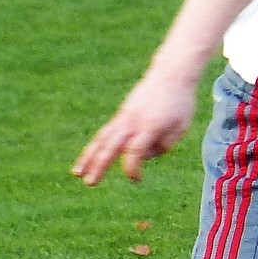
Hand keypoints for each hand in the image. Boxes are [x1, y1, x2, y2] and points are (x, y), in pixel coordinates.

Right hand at [71, 70, 198, 184]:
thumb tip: (141, 156)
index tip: (137, 179)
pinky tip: (88, 158)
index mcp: (150, 126)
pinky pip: (105, 132)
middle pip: (111, 146)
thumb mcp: (180, 127)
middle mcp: (133, 121)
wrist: (171, 74)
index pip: (135, 151)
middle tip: (90, 183)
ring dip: (88, 157)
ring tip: (77, 173)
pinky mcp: (121, 114)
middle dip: (99, 165)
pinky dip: (95, 146)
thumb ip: (164, 146)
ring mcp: (124, 116)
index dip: (132, 168)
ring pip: (102, 139)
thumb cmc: (180, 103)